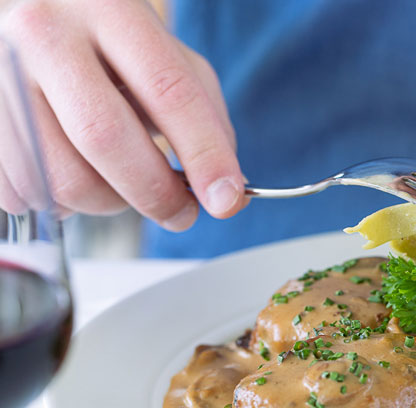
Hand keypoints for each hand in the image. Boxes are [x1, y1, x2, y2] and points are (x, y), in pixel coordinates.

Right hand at [0, 0, 244, 229]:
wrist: (32, 15)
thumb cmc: (107, 45)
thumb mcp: (167, 58)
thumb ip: (205, 117)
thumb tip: (227, 191)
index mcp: (111, 10)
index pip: (167, 91)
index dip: (203, 154)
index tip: (226, 199)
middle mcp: (46, 31)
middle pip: (105, 137)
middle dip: (154, 193)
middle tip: (180, 214)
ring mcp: (0, 70)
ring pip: (61, 175)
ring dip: (105, 203)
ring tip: (120, 187)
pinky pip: (22, 189)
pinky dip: (59, 202)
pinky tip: (73, 173)